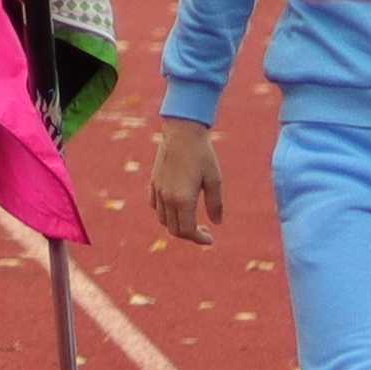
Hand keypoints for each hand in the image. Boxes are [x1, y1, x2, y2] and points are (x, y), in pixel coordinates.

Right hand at [150, 117, 226, 244]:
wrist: (182, 130)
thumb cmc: (202, 154)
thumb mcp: (214, 179)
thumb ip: (215, 204)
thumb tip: (216, 223)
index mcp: (183, 199)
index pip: (188, 230)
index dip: (199, 239)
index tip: (211, 239)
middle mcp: (167, 198)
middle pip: (174, 229)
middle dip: (190, 235)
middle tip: (204, 231)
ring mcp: (158, 190)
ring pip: (163, 220)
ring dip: (177, 225)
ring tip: (192, 220)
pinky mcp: (154, 182)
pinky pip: (155, 206)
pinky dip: (165, 213)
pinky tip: (177, 207)